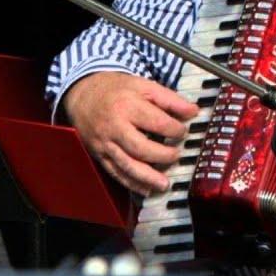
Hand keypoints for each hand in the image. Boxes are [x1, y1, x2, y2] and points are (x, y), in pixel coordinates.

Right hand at [61, 71, 200, 195]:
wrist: (83, 95)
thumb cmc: (116, 90)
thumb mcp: (144, 86)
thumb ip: (169, 99)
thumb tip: (193, 111)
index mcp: (128, 106)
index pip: (156, 122)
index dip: (174, 130)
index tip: (183, 132)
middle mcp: (115, 127)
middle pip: (140, 147)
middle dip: (162, 155)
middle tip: (177, 155)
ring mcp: (105, 143)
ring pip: (127, 165)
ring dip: (148, 177)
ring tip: (165, 183)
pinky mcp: (100, 155)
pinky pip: (116, 173)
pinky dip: (132, 184)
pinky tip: (146, 189)